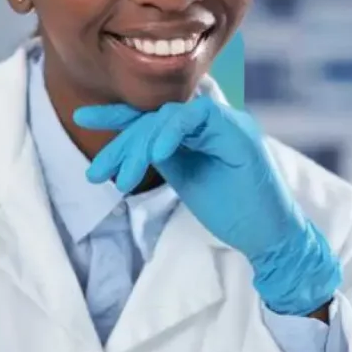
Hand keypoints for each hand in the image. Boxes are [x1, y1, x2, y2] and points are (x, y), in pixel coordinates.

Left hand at [73, 97, 341, 316]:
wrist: (270, 236)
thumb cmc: (232, 209)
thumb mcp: (185, 177)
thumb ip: (163, 155)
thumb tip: (131, 145)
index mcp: (200, 128)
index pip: (153, 114)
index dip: (117, 114)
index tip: (81, 116)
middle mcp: (214, 119)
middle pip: (154, 116)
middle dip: (121, 144)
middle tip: (96, 173)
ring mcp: (228, 123)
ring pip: (168, 117)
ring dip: (139, 147)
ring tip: (122, 179)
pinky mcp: (240, 134)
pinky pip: (196, 118)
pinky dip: (171, 132)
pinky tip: (156, 154)